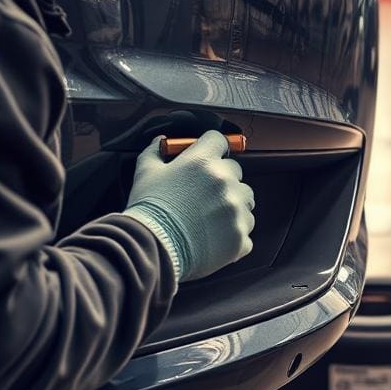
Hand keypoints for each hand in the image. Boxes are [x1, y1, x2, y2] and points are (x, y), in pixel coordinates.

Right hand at [123, 130, 255, 281]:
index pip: (219, 140)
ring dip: (233, 206)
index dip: (212, 148)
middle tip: (204, 196)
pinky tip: (213, 238)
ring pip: (245, 200)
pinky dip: (233, 233)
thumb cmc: (149, 211)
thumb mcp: (145, 173)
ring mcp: (235, 209)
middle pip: (236, 171)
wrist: (152, 249)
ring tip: (209, 220)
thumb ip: (155, 152)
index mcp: (203, 162)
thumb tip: (161, 141)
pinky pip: (245, 229)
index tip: (208, 157)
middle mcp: (225, 181)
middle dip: (223, 180)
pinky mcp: (240, 234)